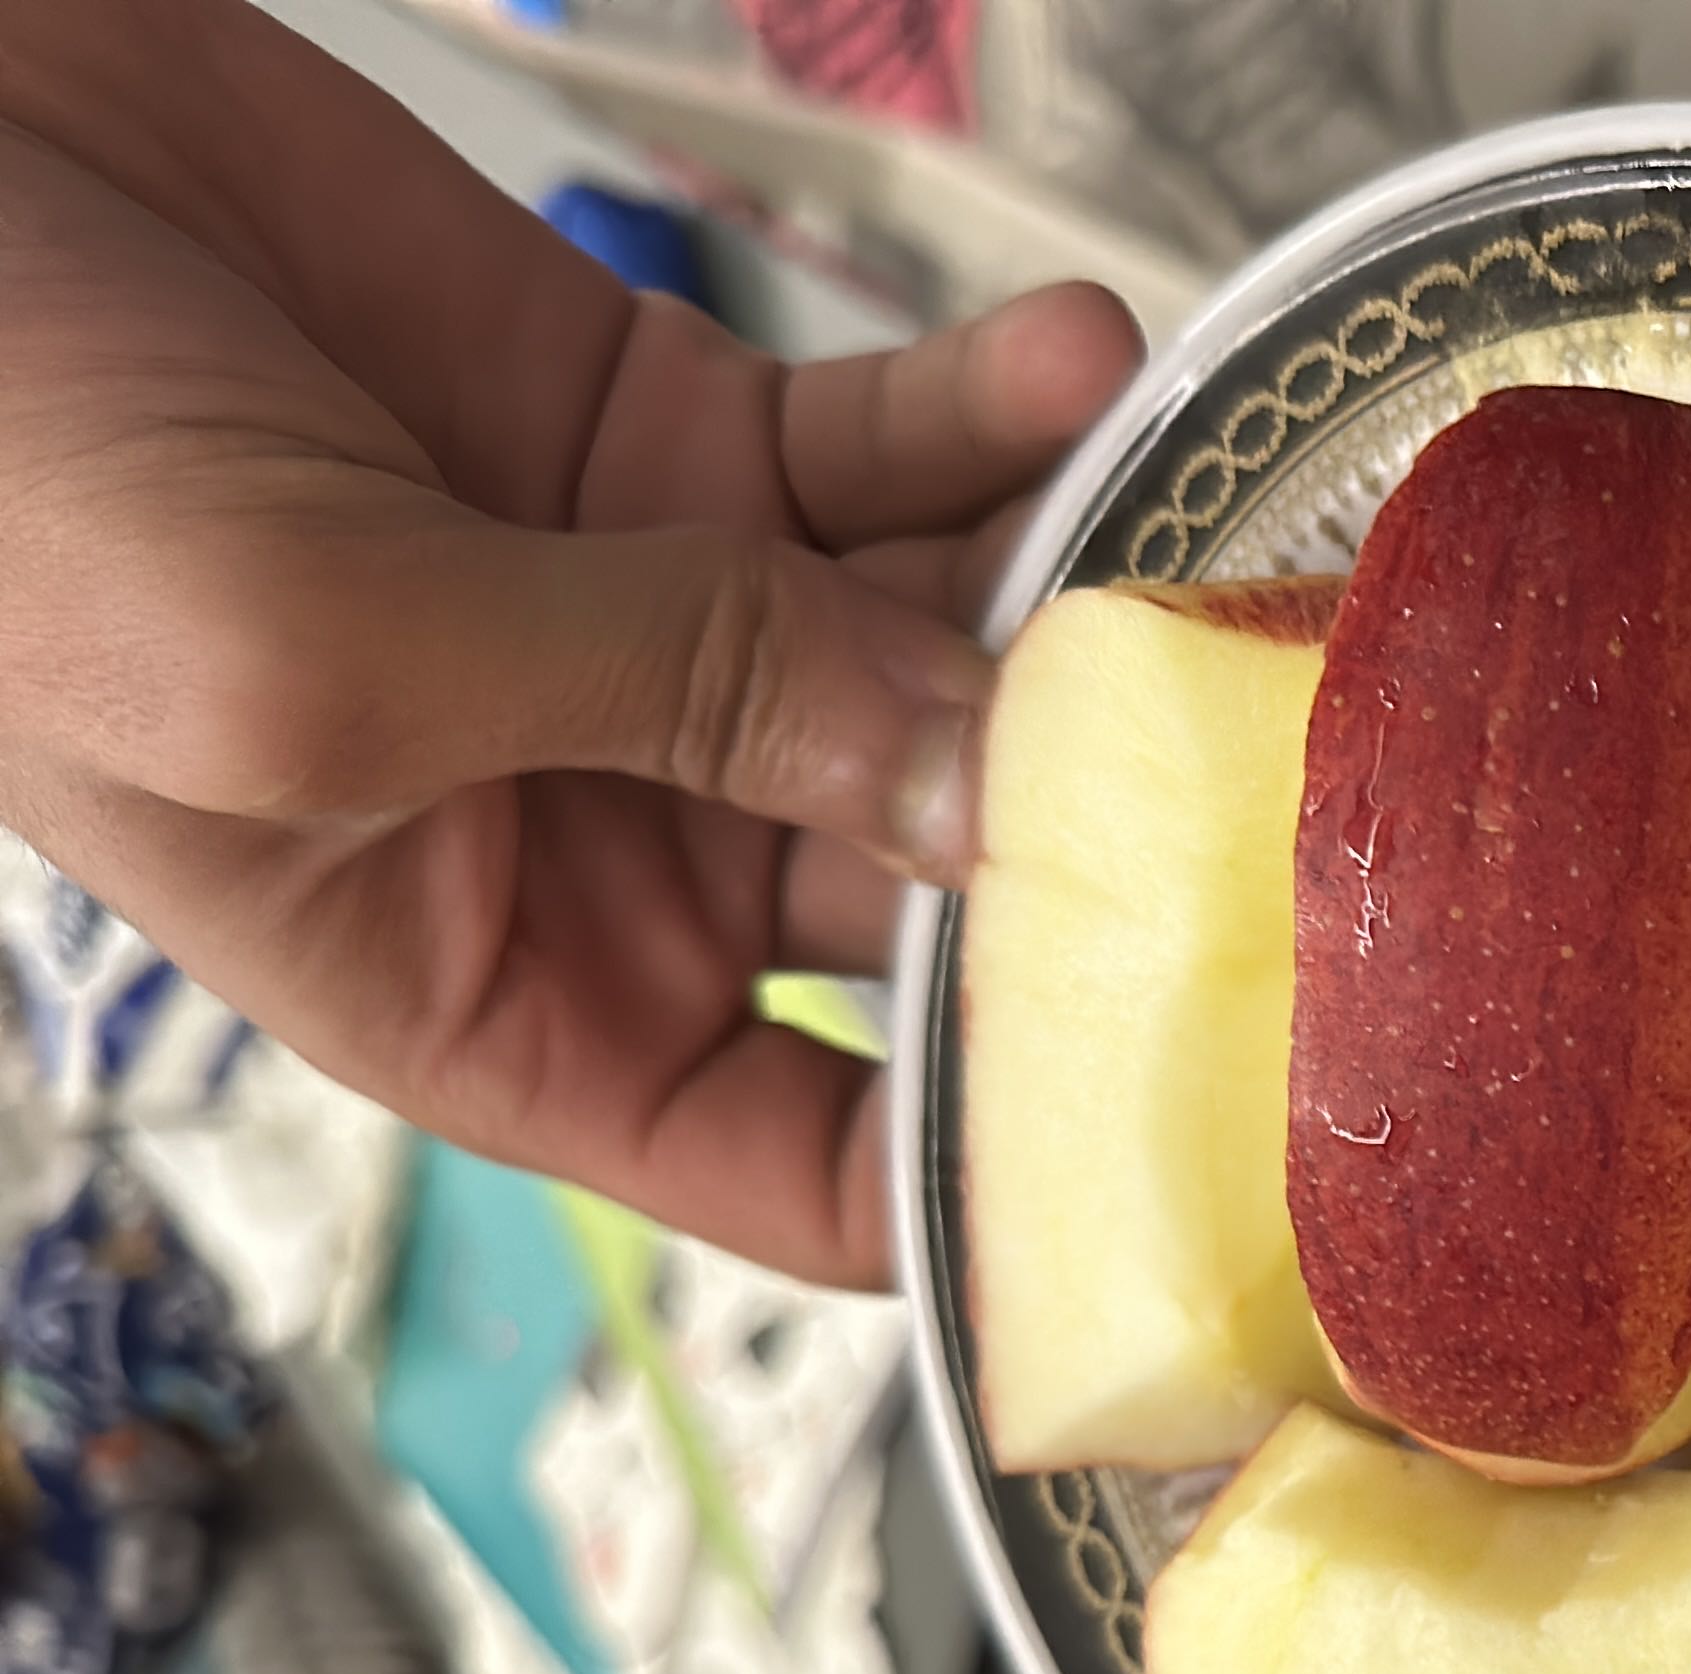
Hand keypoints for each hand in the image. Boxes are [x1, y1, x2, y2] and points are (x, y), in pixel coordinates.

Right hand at [0, 1, 1138, 1286]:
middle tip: (1264, 794)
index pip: (813, 1162)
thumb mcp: (312, 649)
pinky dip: (1005, 417)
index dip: (997, 1173)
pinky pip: (906, 457)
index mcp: (497, 990)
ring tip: (1200, 553)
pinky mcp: (687, 436)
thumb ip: (661, 699)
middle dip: (1102, 860)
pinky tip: (1079, 368)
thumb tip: (972, 775)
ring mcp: (668, 629)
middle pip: (946, 912)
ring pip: (960, 668)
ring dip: (1083, 614)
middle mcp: (615, 833)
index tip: (1189, 1136)